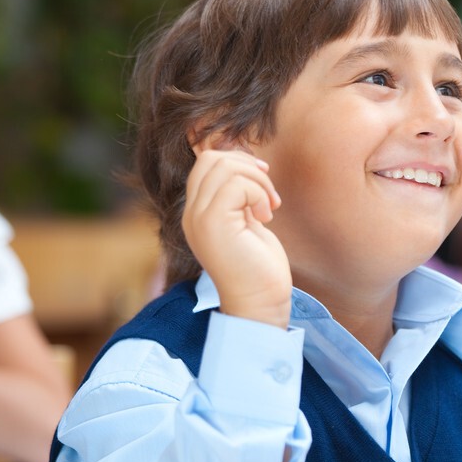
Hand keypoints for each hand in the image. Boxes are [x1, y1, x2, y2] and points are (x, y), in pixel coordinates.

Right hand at [182, 149, 291, 327]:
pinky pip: (235, 184)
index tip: (263, 181)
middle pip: (212, 159)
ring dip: (258, 181)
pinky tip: (266, 216)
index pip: (206, 162)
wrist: (261, 302)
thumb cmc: (259, 266)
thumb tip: (247, 162)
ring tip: (269, 208)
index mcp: (198, 212)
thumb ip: (240, 195)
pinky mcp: (213, 224)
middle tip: (269, 196)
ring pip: (224, 166)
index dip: (238, 160)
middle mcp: (192, 214)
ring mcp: (199, 218)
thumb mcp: (246, 221)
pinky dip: (258, 193)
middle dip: (249, 167)